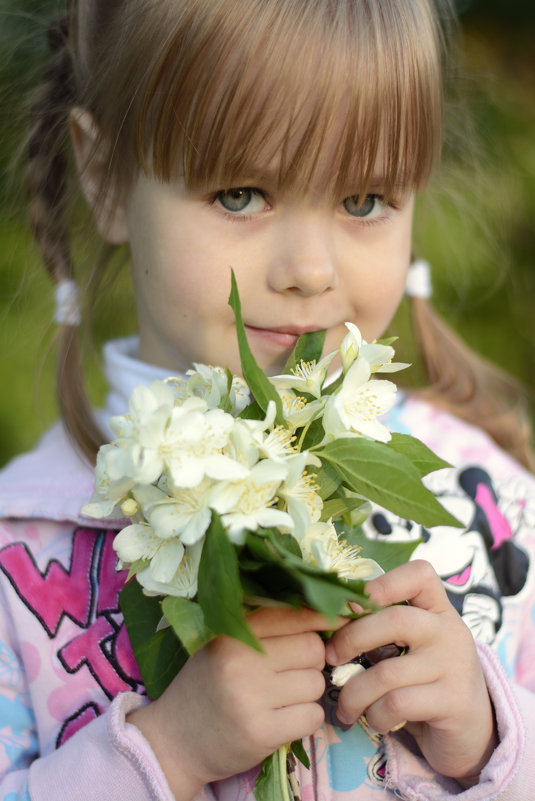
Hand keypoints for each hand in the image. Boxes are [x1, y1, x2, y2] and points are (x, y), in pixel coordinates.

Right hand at [128, 607, 336, 800]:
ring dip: (307, 692)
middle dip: (311, 661)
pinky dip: (305, 718)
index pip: (293, 614)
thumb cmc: (207, 684)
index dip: (322, 617)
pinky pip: (312, 716)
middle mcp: (240, 659)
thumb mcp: (223, 643)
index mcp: (231, 631)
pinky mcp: (261, 732)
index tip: (340, 619)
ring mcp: (250, 697)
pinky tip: (282, 719)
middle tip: (291, 672)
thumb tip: (322, 611)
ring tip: (280, 698)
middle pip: (312, 648)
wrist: (174, 741)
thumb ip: (263, 626)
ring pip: (315, 683)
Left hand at [325, 560, 497, 783]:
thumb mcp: (412, 647)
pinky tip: (376, 720)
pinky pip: (397, 704)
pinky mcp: (454, 702)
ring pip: (388, 672)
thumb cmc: (426, 682)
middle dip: (352, 638)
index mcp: (438, 610)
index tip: (350, 606)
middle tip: (330, 657)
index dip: (382, 583)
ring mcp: (455, 666)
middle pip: (395, 619)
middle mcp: (450, 632)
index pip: (420, 574)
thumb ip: (383, 628)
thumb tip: (329, 618)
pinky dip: (375, 715)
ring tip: (346, 706)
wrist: (474, 731)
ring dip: (355, 693)